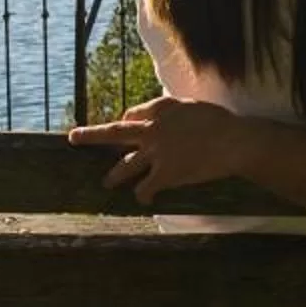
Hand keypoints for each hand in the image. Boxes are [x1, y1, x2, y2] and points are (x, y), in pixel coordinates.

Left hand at [68, 96, 253, 201]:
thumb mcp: (192, 106)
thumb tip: (161, 113)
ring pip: (126, 166)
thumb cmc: (219, 122)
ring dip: (115, 175)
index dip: (128, 122)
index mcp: (159, 111)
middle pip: (114, 133)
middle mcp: (151, 131)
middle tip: (73, 137)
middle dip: (91, 136)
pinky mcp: (165, 174)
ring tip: (106, 182)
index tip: (126, 126)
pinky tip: (144, 200)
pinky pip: (146, 187)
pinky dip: (143, 195)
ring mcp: (156, 154)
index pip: (132, 116)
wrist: (232, 141)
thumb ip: (173, 109)